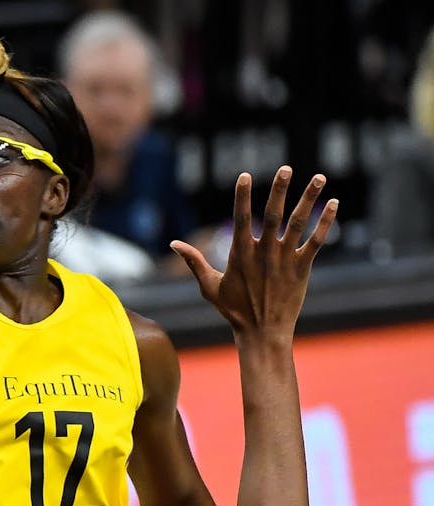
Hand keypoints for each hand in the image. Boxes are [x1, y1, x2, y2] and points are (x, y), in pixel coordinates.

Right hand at [171, 167, 336, 340]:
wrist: (262, 333)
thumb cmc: (234, 310)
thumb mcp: (209, 286)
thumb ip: (194, 262)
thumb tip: (174, 244)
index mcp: (240, 254)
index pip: (241, 218)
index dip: (242, 196)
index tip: (245, 175)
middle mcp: (264, 253)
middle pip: (274, 214)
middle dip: (280, 190)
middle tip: (286, 168)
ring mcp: (284, 259)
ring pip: (298, 223)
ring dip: (309, 199)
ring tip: (319, 177)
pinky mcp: (302, 268)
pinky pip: (316, 241)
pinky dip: (326, 223)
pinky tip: (335, 204)